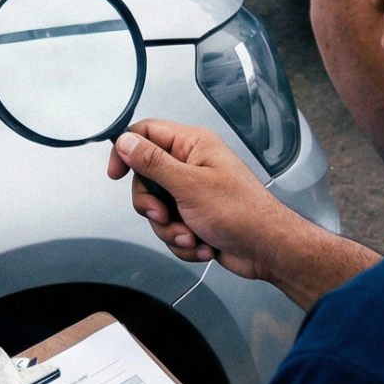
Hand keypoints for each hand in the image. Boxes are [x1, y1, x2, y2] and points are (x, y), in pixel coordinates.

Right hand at [110, 119, 380, 310]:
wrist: (267, 250)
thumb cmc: (242, 212)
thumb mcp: (188, 185)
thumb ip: (152, 162)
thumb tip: (125, 142)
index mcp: (193, 145)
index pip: (146, 133)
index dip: (126, 151)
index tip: (116, 174)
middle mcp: (191, 165)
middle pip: (145, 178)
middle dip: (152, 206)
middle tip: (165, 215)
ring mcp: (192, 192)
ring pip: (157, 209)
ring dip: (170, 229)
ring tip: (193, 236)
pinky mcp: (194, 217)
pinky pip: (171, 228)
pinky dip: (183, 241)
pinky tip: (203, 245)